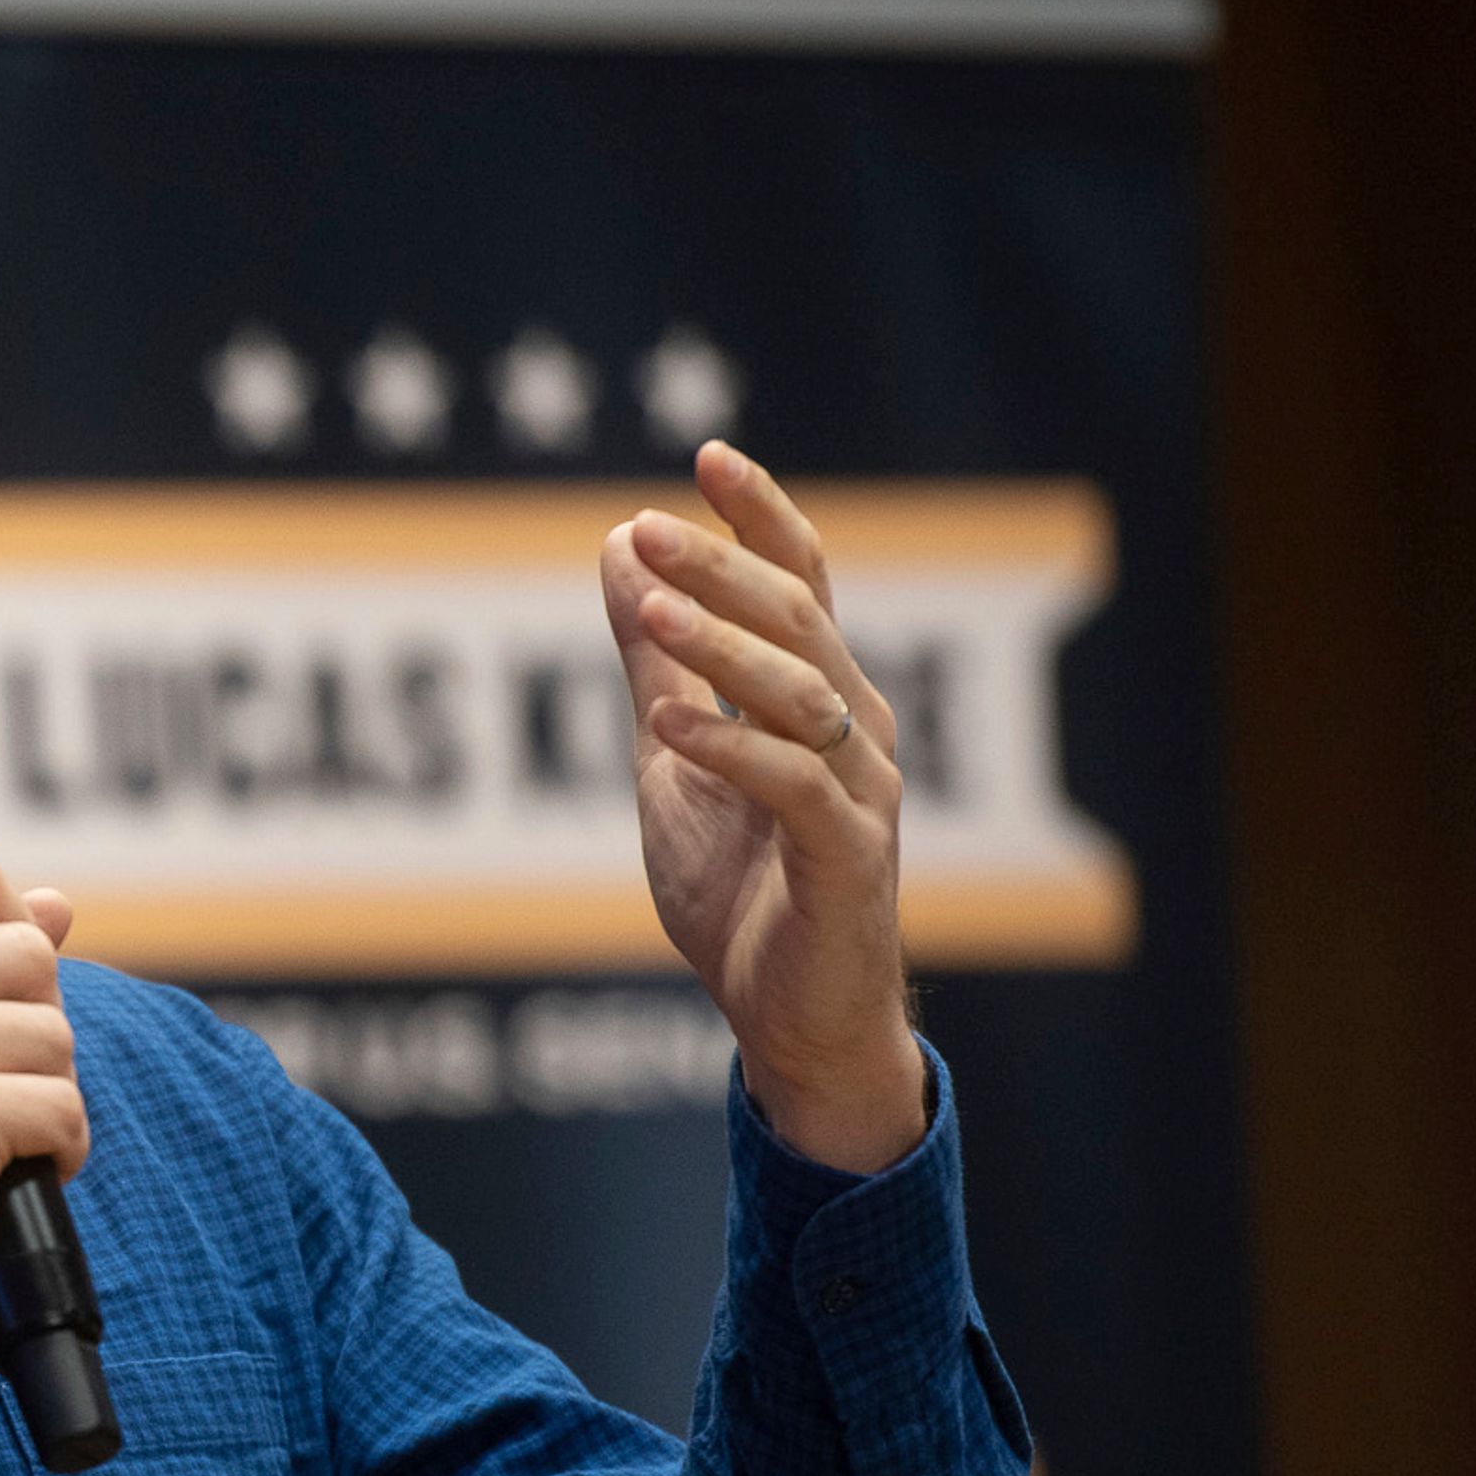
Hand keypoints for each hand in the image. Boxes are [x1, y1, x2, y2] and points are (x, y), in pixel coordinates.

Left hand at [603, 442, 925, 1173]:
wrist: (792, 1021)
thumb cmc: (742, 891)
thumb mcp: (673, 759)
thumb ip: (655, 661)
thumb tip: (615, 548)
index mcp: (818, 699)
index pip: (800, 585)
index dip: (761, 519)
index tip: (709, 454)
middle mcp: (853, 732)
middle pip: (797, 624)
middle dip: (721, 570)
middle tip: (645, 529)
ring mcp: (860, 794)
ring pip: (801, 694)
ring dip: (722, 649)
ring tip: (651, 611)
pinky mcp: (849, 859)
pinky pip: (795, 786)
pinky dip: (731, 749)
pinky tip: (669, 724)